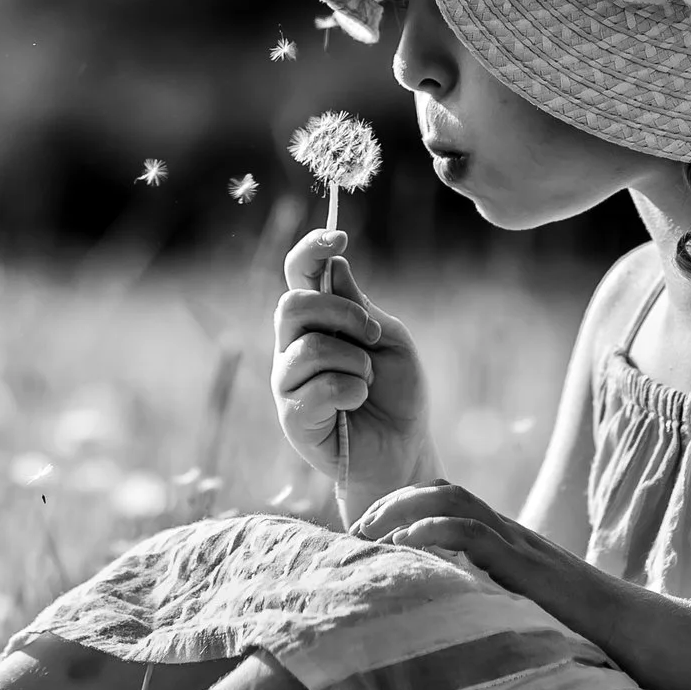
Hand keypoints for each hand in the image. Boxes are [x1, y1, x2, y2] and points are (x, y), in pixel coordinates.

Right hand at [272, 229, 432, 500]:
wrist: (402, 450)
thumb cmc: (397, 394)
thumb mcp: (389, 340)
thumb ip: (359, 307)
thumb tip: (333, 266)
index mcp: (316, 322)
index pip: (298, 275)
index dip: (310, 250)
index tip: (339, 238)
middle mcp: (292, 347)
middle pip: (292, 304)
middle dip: (343, 314)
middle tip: (374, 336)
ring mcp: (288, 382)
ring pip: (308, 348)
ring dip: (354, 361)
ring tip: (367, 381)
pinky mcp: (292, 417)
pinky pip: (317, 388)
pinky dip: (351, 390)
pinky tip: (358, 402)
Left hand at [347, 479, 617, 644]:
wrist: (630, 631)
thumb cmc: (575, 628)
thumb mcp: (516, 606)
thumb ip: (483, 600)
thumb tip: (435, 623)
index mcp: (502, 540)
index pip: (445, 499)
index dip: (400, 506)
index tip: (366, 534)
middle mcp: (507, 532)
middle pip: (440, 488)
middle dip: (391, 502)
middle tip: (356, 533)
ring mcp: (517, 544)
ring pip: (452, 497)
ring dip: (402, 509)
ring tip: (371, 535)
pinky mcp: (525, 565)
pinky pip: (474, 530)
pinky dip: (434, 531)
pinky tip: (407, 545)